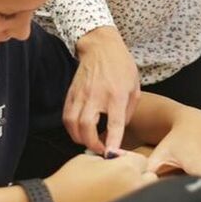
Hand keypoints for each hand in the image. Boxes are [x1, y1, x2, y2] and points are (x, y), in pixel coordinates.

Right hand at [45, 151, 156, 201]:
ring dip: (137, 189)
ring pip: (146, 193)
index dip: (131, 160)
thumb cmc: (70, 179)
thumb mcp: (90, 159)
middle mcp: (133, 186)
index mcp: (126, 168)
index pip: (142, 160)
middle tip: (123, 176)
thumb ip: (110, 160)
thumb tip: (118, 163)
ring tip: (120, 189)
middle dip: (139, 175)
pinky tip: (116, 201)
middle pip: (150, 177)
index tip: (121, 162)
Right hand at [65, 26, 140, 154]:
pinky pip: (66, 116)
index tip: (111, 155)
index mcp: (116, 95)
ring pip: (72, 123)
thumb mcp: (135, 88)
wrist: (101, 47)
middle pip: (86, 126)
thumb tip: (117, 132)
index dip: (112, 142)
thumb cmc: (121, 67)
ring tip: (89, 141)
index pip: (114, 123)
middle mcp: (96, 95)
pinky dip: (71, 128)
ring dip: (79, 138)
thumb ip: (128, 112)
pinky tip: (79, 130)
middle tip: (100, 149)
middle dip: (91, 144)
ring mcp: (81, 94)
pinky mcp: (71, 93)